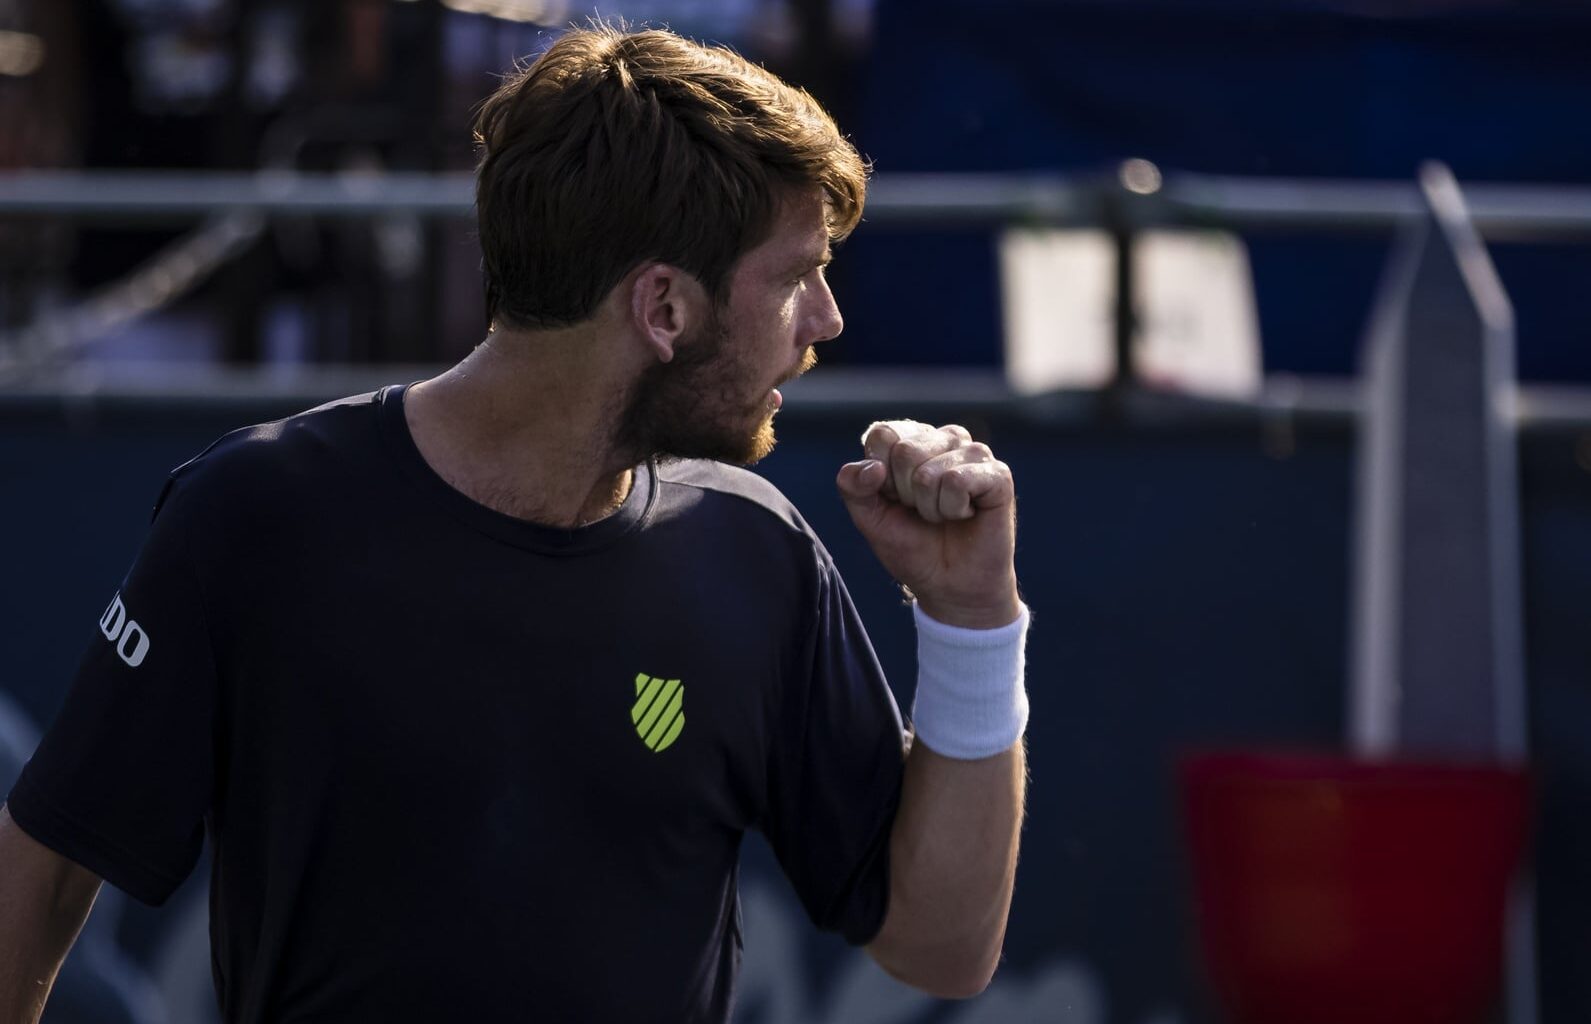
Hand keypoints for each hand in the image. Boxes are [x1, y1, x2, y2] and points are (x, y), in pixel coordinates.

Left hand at [835, 420, 1019, 628]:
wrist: (950, 586)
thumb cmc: (913, 547)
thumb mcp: (869, 519)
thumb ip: (853, 488)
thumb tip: (873, 467)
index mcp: (911, 441)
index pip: (883, 435)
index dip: (880, 476)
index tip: (894, 499)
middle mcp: (943, 440)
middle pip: (904, 450)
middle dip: (905, 495)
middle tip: (922, 512)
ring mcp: (973, 453)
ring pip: (929, 472)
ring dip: (930, 507)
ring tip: (944, 516)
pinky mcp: (998, 474)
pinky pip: (957, 482)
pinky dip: (953, 510)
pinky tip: (966, 515)